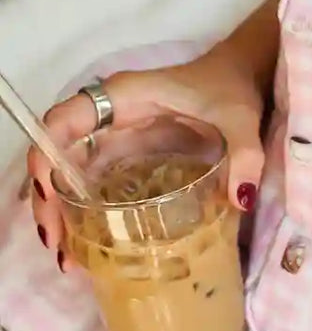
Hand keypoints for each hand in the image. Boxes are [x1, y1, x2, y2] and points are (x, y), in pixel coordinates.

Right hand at [29, 46, 265, 264]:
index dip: (48, 154)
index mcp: (125, 97)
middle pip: (59, 153)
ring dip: (62, 209)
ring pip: (72, 171)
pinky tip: (89, 243)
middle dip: (49, 198)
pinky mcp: (128, 152)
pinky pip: (94, 179)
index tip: (49, 194)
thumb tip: (240, 198)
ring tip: (66, 255)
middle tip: (56, 243)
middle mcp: (110, 116)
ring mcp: (116, 135)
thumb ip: (244, 152)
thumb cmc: (231, 88)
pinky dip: (85, 209)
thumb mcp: (240, 117)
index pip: (66, 121)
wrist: (239, 75)